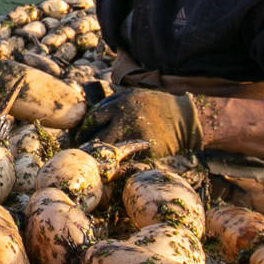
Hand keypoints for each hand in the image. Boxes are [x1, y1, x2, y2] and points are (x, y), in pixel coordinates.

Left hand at [74, 87, 202, 153]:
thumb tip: (84, 117)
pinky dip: (120, 165)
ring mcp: (135, 136)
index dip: (83, 131)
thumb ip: (109, 105)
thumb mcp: (129, 96)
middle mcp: (123, 120)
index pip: (91, 120)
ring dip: (102, 158)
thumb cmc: (153, 105)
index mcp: (118, 105)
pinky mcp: (145, 150)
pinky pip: (127, 161)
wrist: (183, 117)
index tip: (80, 138)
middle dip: (88, 148)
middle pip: (96, 138)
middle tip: (85, 154)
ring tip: (97, 162)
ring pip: (109, 152)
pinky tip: (116, 167)